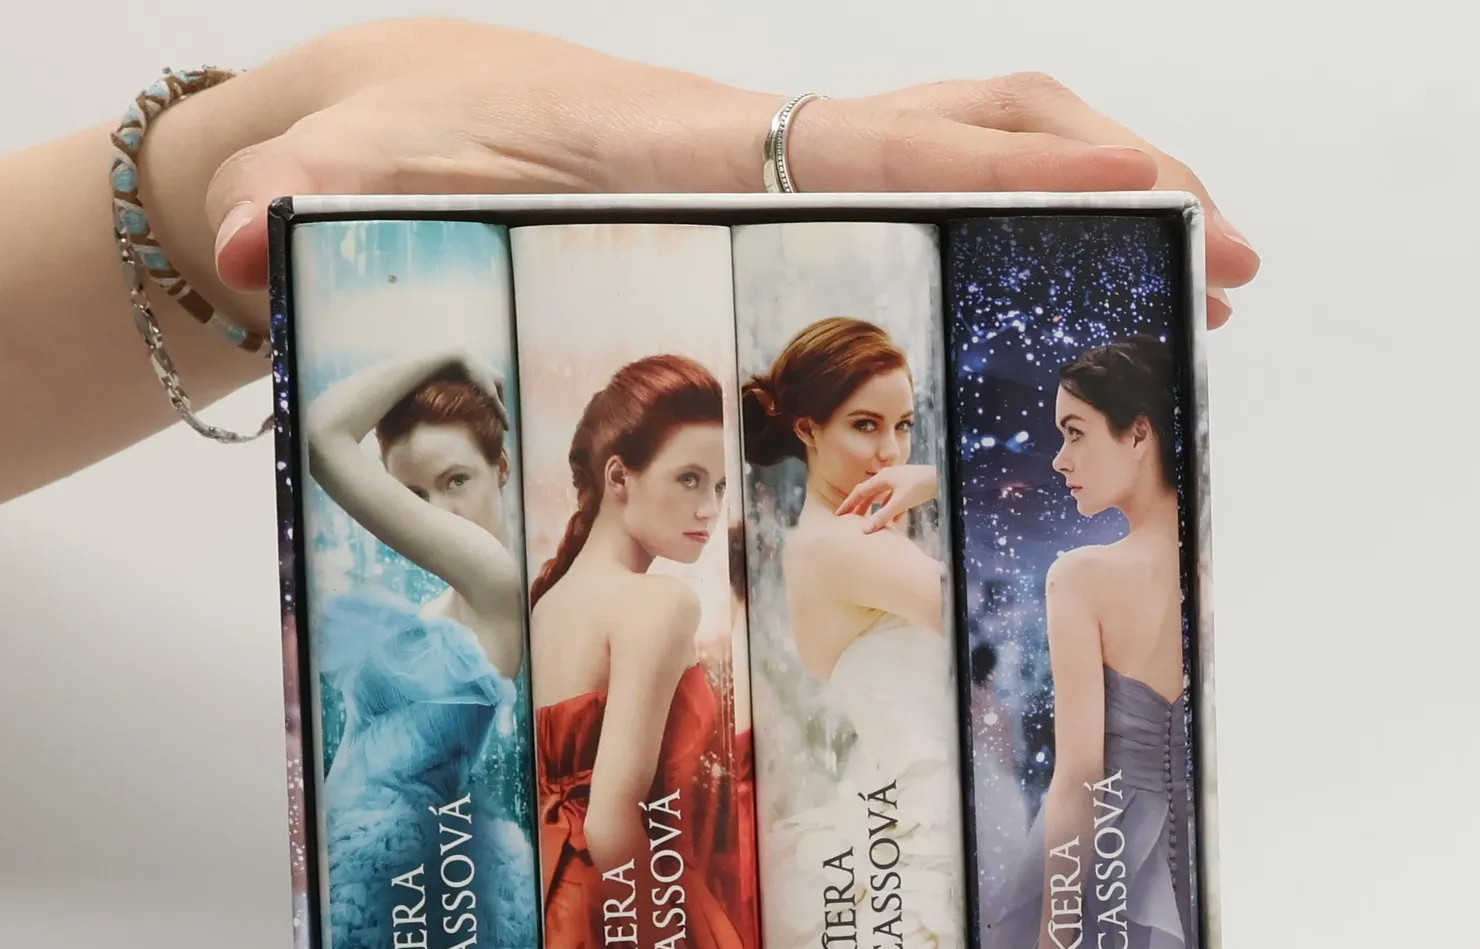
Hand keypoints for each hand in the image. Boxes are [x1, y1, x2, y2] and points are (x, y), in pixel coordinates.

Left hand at [157, 24, 1254, 321]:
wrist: (407, 115)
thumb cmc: (396, 147)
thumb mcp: (348, 181)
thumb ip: (302, 210)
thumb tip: (254, 248)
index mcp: (701, 153)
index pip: (885, 153)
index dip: (1017, 172)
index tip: (1140, 188)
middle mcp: (765, 146)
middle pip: (974, 130)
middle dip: (1110, 180)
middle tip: (1225, 258)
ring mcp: (782, 170)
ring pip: (969, 155)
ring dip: (1088, 202)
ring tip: (1195, 283)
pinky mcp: (781, 200)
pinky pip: (924, 205)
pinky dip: (1012, 231)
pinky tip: (1053, 302)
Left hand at [433, 349, 509, 426]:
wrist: (457, 360)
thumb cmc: (476, 376)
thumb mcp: (490, 395)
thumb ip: (499, 411)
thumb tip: (508, 428)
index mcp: (500, 379)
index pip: (502, 402)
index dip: (499, 415)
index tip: (494, 427)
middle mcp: (492, 376)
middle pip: (492, 398)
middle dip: (488, 409)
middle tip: (483, 423)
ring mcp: (480, 375)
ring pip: (481, 395)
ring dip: (479, 405)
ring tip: (474, 416)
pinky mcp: (468, 375)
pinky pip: (472, 391)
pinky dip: (471, 399)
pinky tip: (466, 405)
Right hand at [838, 465, 939, 530]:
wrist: (942, 478)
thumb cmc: (921, 486)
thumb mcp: (899, 503)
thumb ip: (882, 516)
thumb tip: (864, 530)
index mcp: (882, 478)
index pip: (859, 492)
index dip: (848, 504)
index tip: (839, 515)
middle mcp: (887, 478)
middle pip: (869, 494)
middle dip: (859, 508)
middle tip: (850, 520)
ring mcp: (898, 482)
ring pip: (881, 498)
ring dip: (875, 510)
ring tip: (869, 523)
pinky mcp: (908, 488)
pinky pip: (894, 500)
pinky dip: (891, 511)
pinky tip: (894, 523)